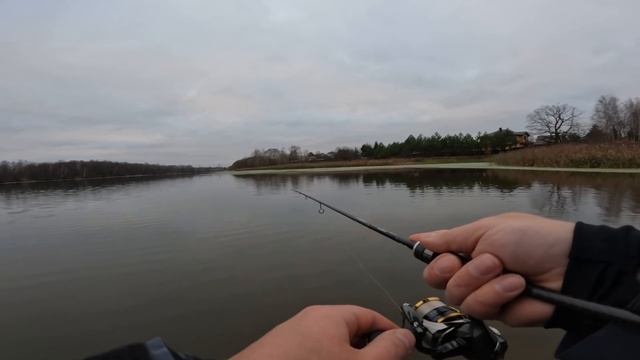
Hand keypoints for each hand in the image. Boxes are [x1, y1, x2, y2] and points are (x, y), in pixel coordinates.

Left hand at [230, 305, 414, 359]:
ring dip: (344, 358)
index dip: (390, 334)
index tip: (402, 349)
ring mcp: (290, 337)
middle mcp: (308, 320)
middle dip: (366, 351)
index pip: (371, 316)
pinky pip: (310, 354)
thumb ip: (387, 351)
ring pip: (328, 346)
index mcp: (330, 316)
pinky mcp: (278, 353)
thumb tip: (405, 337)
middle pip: (350, 331)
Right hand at [410, 212, 574, 326]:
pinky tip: (519, 286)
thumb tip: (415, 238)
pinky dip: (502, 296)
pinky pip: (486, 312)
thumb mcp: (486, 230)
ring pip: (463, 301)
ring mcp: (487, 296)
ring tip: (511, 275)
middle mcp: (472, 275)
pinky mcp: (503, 314)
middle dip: (465, 274)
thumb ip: (448, 239)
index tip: (452, 258)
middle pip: (443, 286)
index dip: (438, 265)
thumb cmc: (529, 238)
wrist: (567, 263)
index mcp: (466, 252)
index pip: (434, 267)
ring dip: (487, 285)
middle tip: (490, 262)